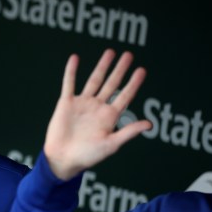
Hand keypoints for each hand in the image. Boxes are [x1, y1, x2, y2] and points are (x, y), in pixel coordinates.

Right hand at [44, 49, 150, 179]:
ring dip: (102, 66)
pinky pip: (69, 84)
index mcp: (109, 117)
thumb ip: (128, 132)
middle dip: (120, 70)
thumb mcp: (111, 145)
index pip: (125, 96)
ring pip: (94, 80)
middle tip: (129, 55)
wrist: (62, 159)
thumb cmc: (87, 156)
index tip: (142, 70)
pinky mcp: (66, 103)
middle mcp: (97, 108)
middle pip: (112, 84)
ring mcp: (82, 104)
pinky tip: (75, 58)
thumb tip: (149, 124)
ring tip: (110, 52)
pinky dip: (71, 71)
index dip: (134, 83)